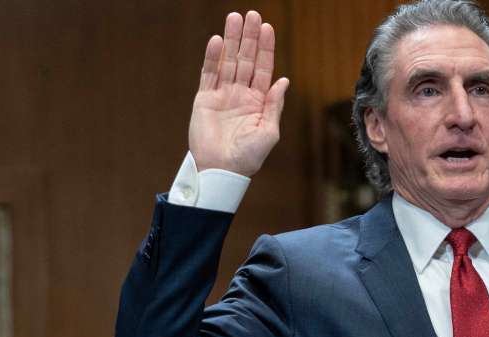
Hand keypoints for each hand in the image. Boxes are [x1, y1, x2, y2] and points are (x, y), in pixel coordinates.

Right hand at [189, 10, 289, 175]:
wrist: (222, 170)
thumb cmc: (248, 157)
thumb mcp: (268, 132)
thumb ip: (274, 105)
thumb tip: (284, 80)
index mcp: (258, 101)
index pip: (263, 69)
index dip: (266, 48)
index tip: (267, 28)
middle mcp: (241, 94)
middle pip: (246, 59)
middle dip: (249, 37)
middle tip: (251, 14)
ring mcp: (222, 95)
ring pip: (228, 61)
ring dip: (232, 40)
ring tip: (234, 18)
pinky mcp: (205, 99)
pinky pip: (209, 74)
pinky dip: (213, 57)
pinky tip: (217, 41)